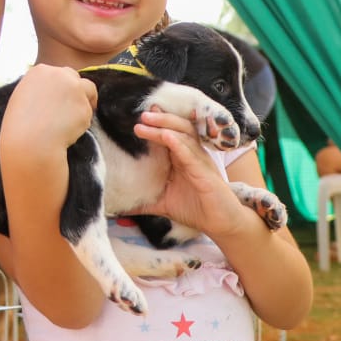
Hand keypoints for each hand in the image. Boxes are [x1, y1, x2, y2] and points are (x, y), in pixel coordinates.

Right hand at [1, 64, 97, 154]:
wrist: (30, 143)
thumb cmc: (20, 126)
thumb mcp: (22, 97)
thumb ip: (39, 89)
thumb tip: (52, 93)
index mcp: (40, 71)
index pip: (58, 73)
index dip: (61, 87)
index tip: (60, 98)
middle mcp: (59, 75)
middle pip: (75, 77)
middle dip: (76, 90)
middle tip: (72, 108)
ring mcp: (75, 89)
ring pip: (89, 91)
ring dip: (84, 103)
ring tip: (72, 122)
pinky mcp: (85, 106)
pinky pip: (88, 114)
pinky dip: (81, 123)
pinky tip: (68, 132)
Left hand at [132, 109, 246, 236]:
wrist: (222, 225)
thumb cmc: (196, 210)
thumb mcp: (164, 204)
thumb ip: (143, 202)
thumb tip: (118, 207)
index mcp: (183, 158)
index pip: (170, 135)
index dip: (157, 123)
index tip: (141, 116)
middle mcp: (193, 155)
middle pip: (177, 129)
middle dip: (160, 119)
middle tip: (142, 114)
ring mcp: (200, 162)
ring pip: (183, 136)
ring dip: (165, 126)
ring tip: (148, 120)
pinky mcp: (205, 174)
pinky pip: (191, 155)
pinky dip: (179, 144)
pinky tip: (167, 137)